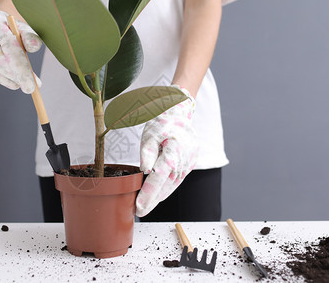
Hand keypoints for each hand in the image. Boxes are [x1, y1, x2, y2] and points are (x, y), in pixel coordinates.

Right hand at [0, 10, 42, 93]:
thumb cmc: (13, 29)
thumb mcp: (24, 30)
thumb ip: (31, 38)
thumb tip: (34, 46)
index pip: (11, 50)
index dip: (21, 70)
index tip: (31, 87)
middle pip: (2, 61)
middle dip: (18, 77)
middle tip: (30, 88)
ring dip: (10, 78)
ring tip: (22, 84)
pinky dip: (0, 78)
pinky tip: (12, 82)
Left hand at [136, 85, 199, 216]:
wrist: (179, 115)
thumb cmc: (162, 123)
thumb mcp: (150, 133)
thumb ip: (147, 151)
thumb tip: (145, 170)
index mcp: (174, 150)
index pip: (159, 177)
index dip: (149, 194)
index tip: (139, 207)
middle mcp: (184, 160)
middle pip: (166, 186)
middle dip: (153, 201)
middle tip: (140, 212)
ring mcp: (188, 164)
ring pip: (172, 185)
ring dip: (159, 197)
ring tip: (145, 207)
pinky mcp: (189, 166)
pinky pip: (176, 181)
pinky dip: (166, 190)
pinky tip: (156, 197)